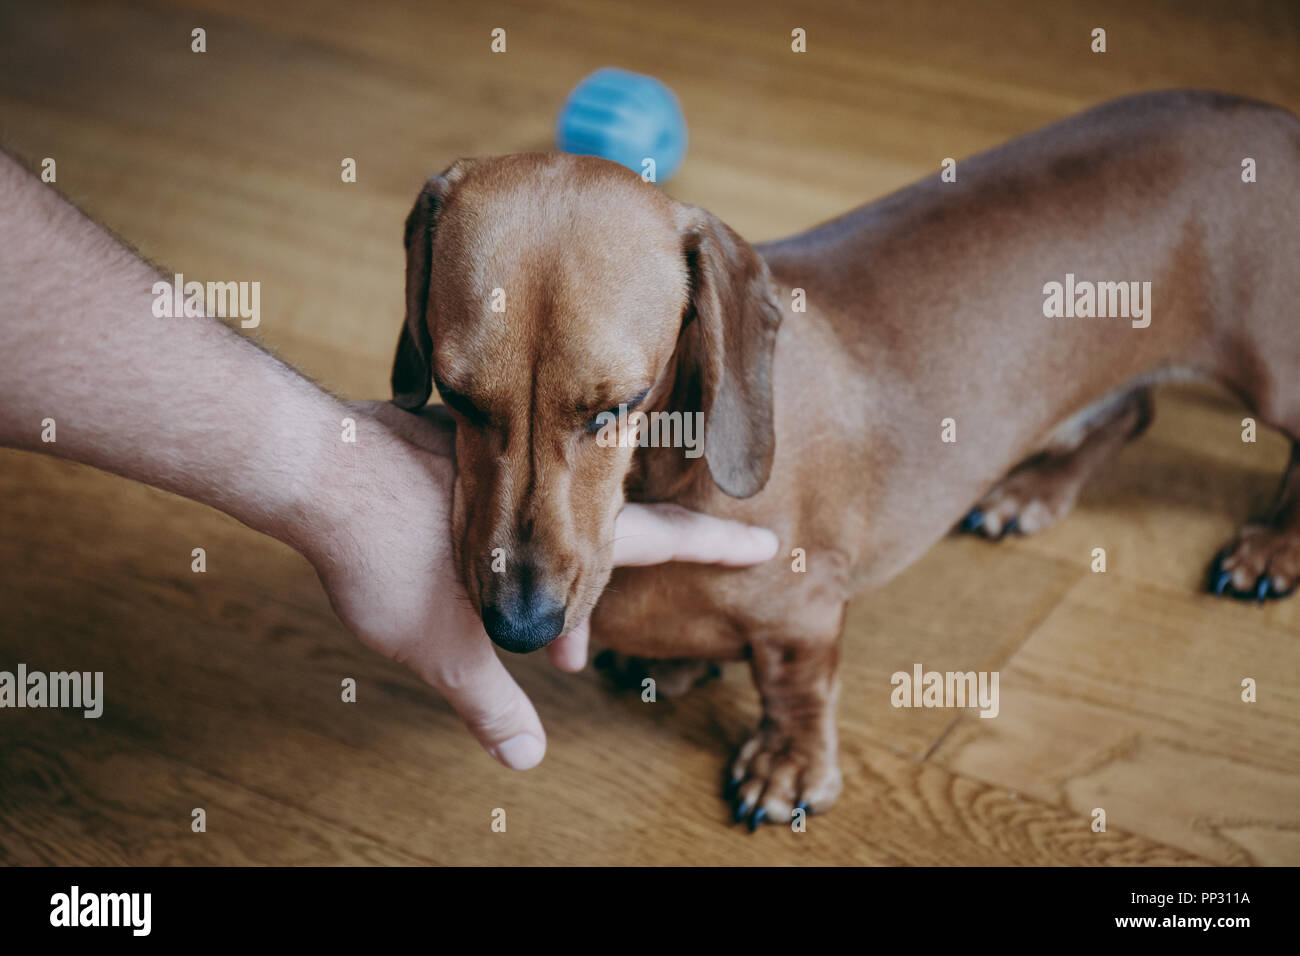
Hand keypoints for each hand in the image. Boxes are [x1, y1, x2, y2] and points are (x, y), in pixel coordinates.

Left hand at [303, 401, 777, 770]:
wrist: (315, 471)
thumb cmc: (387, 554)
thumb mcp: (444, 647)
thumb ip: (491, 700)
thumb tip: (526, 755)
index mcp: (560, 532)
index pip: (662, 540)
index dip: (719, 548)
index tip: (767, 545)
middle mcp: (539, 486)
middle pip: (603, 537)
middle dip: (599, 603)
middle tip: (580, 658)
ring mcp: (494, 461)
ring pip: (545, 521)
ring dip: (541, 580)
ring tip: (506, 634)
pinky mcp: (446, 448)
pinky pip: (494, 496)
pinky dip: (496, 541)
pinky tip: (459, 563)